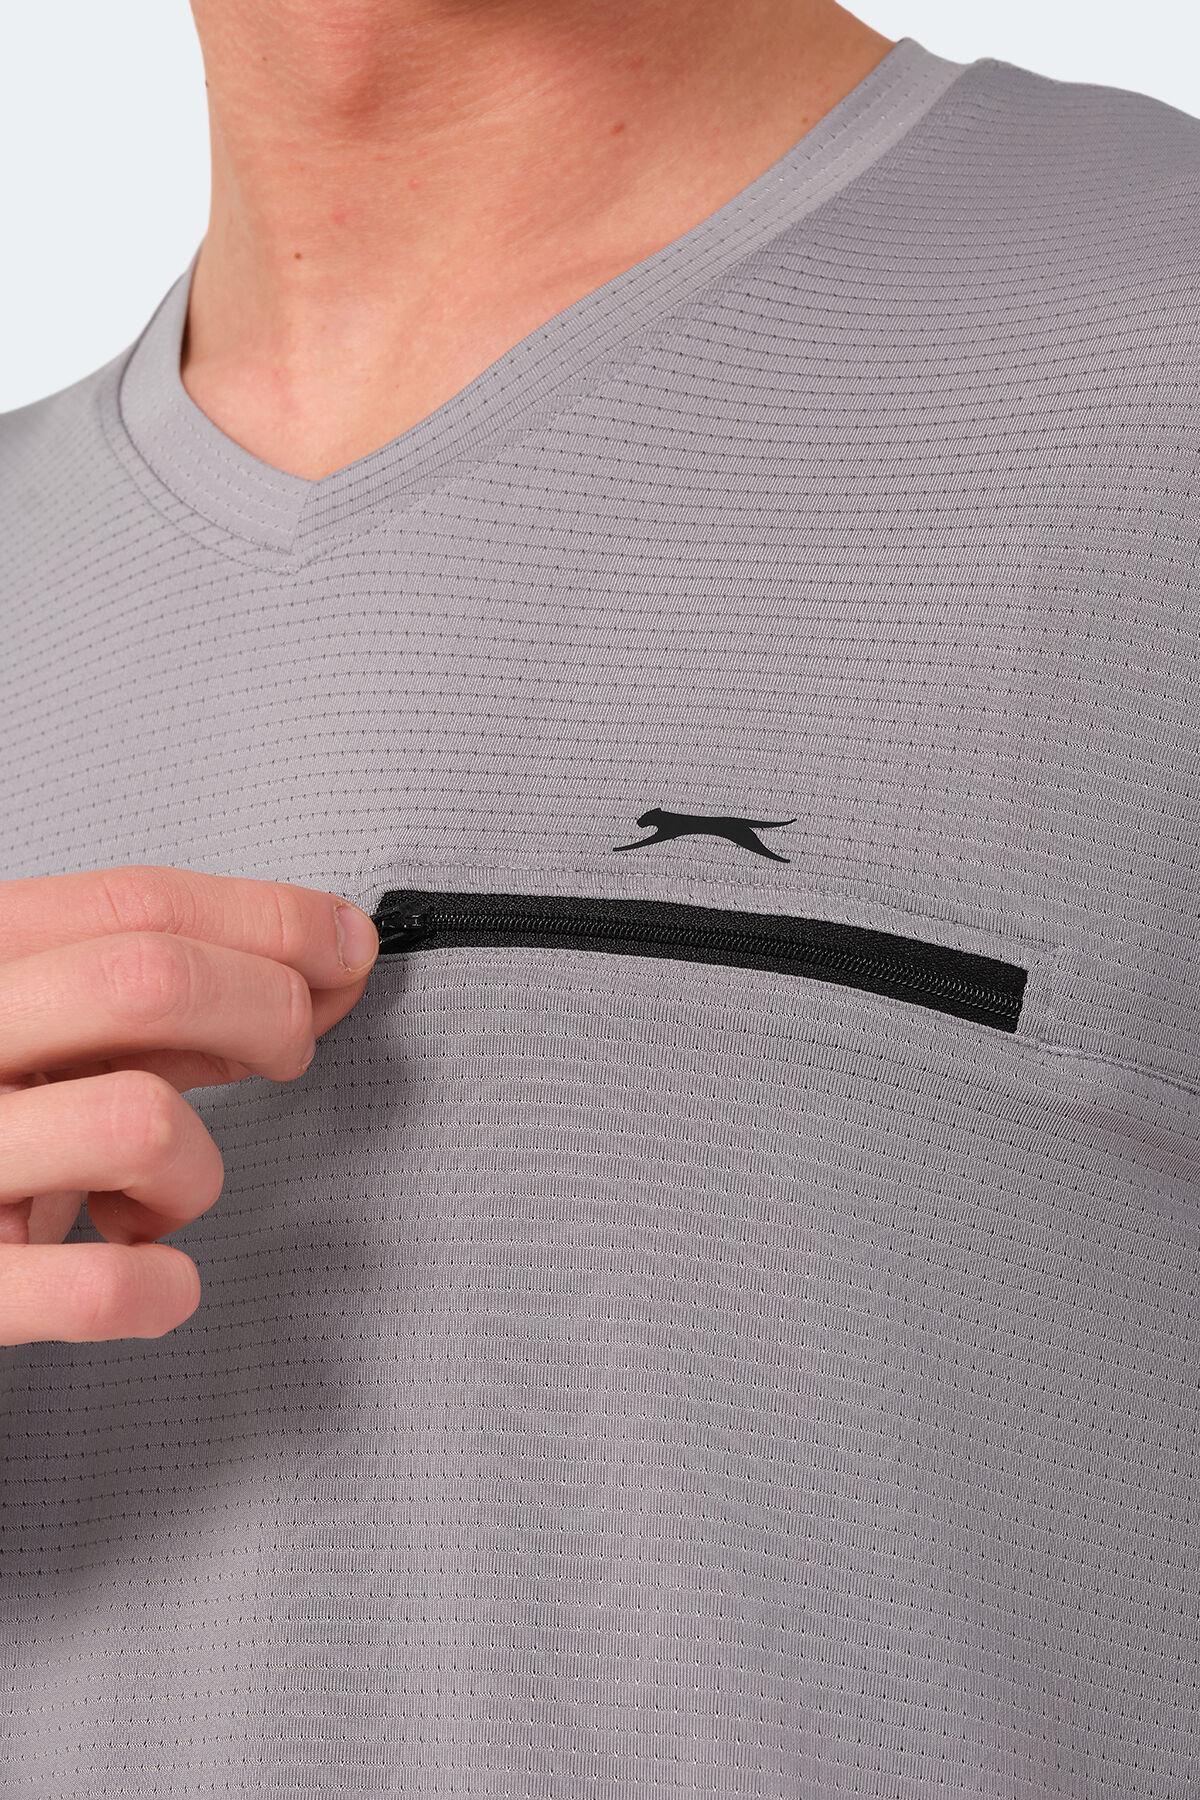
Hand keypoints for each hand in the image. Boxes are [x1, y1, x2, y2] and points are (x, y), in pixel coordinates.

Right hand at [0, 865, 378, 1345]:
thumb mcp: (46, 1039)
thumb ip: (157, 1006)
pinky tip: (156, 1280)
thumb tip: (313, 973)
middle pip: (148, 979)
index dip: (272, 919)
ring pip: (140, 1122)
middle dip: (267, 1006)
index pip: (137, 903)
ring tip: (160, 1198)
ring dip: (197, 1171)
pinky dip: (162, 1289)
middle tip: (290, 1050)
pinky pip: (99, 1286)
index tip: (345, 945)